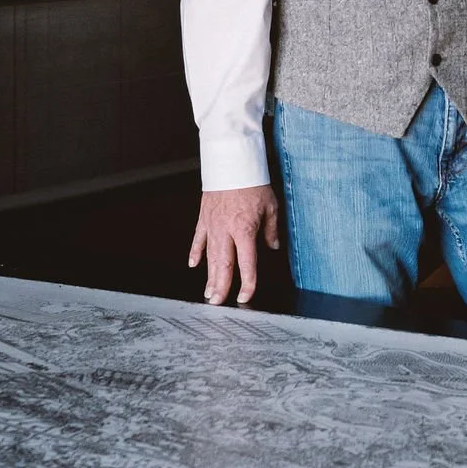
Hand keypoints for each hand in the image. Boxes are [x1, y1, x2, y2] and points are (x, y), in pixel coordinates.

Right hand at [188, 186, 278, 305]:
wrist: (232, 163)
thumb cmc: (252, 182)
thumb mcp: (271, 206)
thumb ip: (271, 229)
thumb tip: (273, 245)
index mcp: (245, 229)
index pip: (247, 263)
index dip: (248, 282)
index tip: (245, 296)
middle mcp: (226, 231)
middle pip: (224, 265)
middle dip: (221, 287)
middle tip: (217, 304)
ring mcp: (212, 225)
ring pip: (210, 256)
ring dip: (209, 276)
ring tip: (208, 293)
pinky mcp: (204, 218)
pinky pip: (198, 239)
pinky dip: (195, 253)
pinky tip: (193, 265)